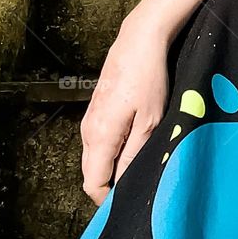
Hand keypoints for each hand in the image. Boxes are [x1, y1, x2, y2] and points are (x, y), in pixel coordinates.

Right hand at [79, 19, 170, 205]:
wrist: (139, 40)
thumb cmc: (148, 79)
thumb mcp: (150, 121)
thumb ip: (134, 155)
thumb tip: (124, 186)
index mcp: (98, 137)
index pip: (92, 184)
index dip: (108, 198)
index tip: (130, 197)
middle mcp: (87, 131)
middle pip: (91, 172)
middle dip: (110, 182)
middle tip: (138, 179)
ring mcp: (90, 119)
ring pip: (95, 156)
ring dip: (112, 164)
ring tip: (139, 158)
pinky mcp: (96, 108)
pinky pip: (98, 140)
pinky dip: (111, 147)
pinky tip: (134, 138)